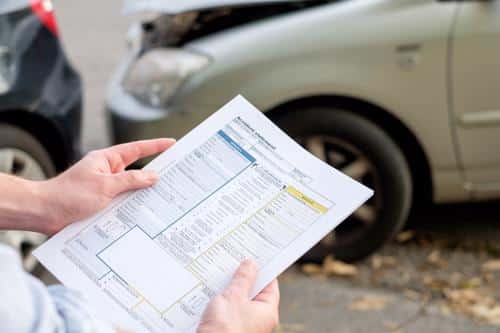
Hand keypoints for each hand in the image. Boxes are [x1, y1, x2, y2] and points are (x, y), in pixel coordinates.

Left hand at [38, 138, 174, 234]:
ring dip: (143, 195)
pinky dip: (132, 208)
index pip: (136, 149)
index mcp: (107, 160)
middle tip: (176, 174)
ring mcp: (105, 189)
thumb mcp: (104, 186)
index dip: (155, 146)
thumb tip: (153, 176)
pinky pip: (123, 204)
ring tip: (164, 198)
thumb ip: (130, 181)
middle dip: (155, 174)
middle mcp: (107, 173)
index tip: (172, 143)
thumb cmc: (68, 195)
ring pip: (131, 190)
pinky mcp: (102, 204)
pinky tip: (143, 216)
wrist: (43, 213)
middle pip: (137, 171)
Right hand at [197, 260, 279, 332]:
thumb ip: (243, 278)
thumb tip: (251, 264)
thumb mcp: (234, 296)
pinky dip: (223, 300)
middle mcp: (259, 320)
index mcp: (268, 312)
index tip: (254, 256)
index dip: (262, 269)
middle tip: (235, 262)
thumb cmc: (225, 328)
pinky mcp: (230, 328)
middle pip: (254, 292)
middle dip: (244, 278)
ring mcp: (245, 325)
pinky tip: (213, 292)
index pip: (270, 285)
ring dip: (231, 289)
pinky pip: (230, 310)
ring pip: (240, 301)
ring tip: (221, 275)